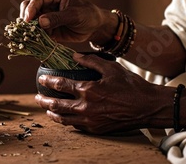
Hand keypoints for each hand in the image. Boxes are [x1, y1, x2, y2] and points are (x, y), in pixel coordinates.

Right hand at [19, 0, 110, 42]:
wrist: (94, 28)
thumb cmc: (88, 15)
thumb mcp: (75, 15)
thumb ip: (58, 18)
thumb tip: (40, 22)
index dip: (31, 8)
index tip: (28, 20)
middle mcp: (47, 3)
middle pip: (28, 8)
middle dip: (26, 18)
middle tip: (28, 29)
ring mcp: (45, 15)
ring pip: (29, 21)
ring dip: (29, 29)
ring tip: (33, 37)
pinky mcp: (46, 28)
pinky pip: (35, 32)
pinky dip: (34, 37)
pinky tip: (35, 42)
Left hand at [35, 53, 167, 133]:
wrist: (148, 107)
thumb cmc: (131, 86)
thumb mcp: (111, 68)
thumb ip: (91, 61)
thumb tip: (74, 56)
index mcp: (88, 90)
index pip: (60, 85)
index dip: (47, 82)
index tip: (40, 79)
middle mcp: (86, 108)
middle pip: (56, 106)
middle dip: (43, 101)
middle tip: (37, 97)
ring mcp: (91, 121)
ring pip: (64, 119)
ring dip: (52, 114)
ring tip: (47, 110)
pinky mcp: (96, 129)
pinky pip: (76, 126)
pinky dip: (67, 121)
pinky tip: (65, 117)